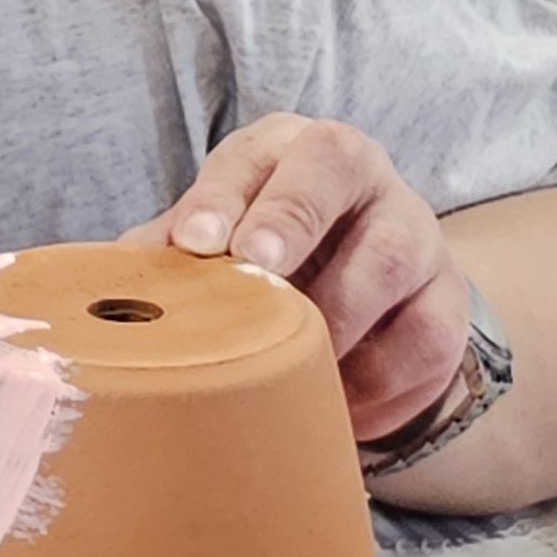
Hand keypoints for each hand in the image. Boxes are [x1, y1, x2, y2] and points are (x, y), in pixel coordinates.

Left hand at [127, 117, 468, 444]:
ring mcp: (414, 235)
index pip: (257, 153)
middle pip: (335, 167)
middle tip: (256, 269)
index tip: (195, 243)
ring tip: (286, 364)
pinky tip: (335, 403)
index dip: (223, 195)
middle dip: (291, 217)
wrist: (365, 314)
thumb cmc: (266, 271)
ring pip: (387, 260)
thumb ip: (167, 258)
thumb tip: (110, 291)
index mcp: (287, 152)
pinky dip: (373, 385)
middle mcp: (359, 176)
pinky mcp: (447, 306)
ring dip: (331, 319)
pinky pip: (421, 342)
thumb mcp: (214, 251)